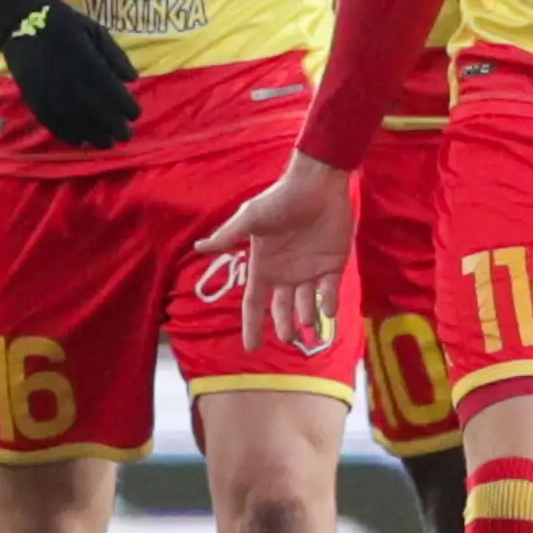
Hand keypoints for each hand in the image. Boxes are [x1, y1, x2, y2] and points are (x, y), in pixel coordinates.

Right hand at [0, 0, 137, 149]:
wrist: (22, 20)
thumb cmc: (64, 23)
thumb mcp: (95, 30)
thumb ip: (115, 55)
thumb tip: (132, 79)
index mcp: (89, 63)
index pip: (113, 93)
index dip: (126, 107)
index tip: (135, 115)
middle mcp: (72, 83)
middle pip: (98, 112)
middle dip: (115, 127)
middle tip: (126, 136)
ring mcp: (52, 94)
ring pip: (78, 123)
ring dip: (95, 136)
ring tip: (108, 143)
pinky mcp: (35, 100)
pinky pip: (54, 124)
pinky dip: (69, 136)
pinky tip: (80, 142)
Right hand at [197, 154, 355, 351]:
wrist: (317, 183)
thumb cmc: (281, 198)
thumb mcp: (251, 217)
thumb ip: (229, 235)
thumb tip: (200, 247)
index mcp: (264, 265)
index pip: (254, 302)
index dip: (252, 325)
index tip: (252, 348)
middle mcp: (286, 272)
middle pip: (282, 309)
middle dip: (285, 327)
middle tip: (290, 339)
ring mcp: (310, 270)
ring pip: (307, 304)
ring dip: (307, 318)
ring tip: (309, 326)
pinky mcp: (333, 264)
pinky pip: (330, 291)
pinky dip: (330, 304)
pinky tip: (329, 313)